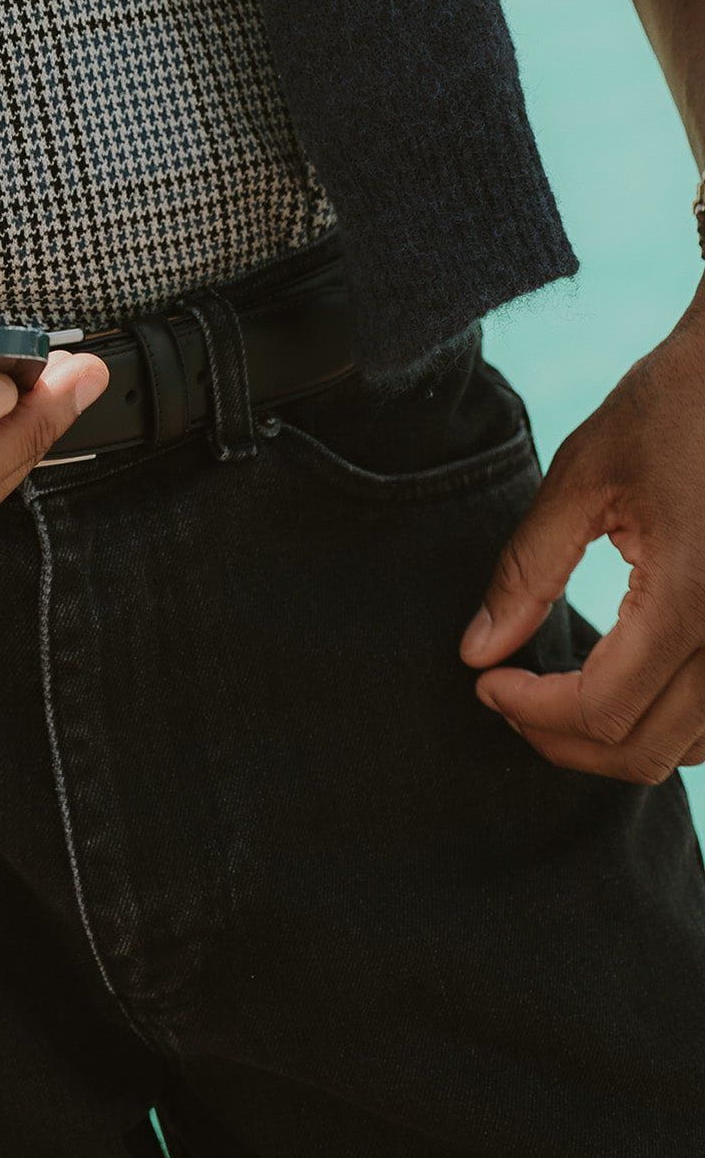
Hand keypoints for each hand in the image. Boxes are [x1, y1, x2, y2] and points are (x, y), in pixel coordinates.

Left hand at [461, 308, 704, 781]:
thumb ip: (527, 571)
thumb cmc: (672, 407)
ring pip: (693, 750)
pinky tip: (616, 687)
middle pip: (646, 749)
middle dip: (563, 739)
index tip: (485, 684)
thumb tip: (475, 654)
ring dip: (616, 741)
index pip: (603, 710)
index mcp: (692, 598)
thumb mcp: (584, 476)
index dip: (532, 711)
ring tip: (551, 698)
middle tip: (507, 698)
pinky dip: (667, 724)